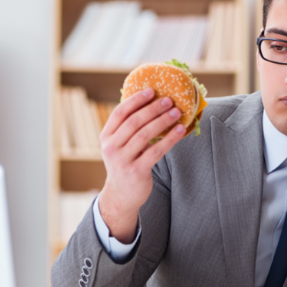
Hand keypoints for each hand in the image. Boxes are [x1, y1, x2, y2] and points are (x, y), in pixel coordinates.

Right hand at [97, 88, 184, 242]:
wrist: (122, 196)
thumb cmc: (126, 164)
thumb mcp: (120, 146)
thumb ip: (128, 129)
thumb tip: (152, 104)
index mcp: (106, 137)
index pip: (120, 113)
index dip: (135, 100)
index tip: (151, 91)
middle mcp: (111, 147)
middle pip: (134, 122)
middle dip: (153, 109)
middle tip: (169, 100)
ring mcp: (122, 160)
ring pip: (145, 135)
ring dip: (163, 121)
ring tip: (177, 112)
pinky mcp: (136, 171)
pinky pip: (156, 151)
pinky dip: (170, 139)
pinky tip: (180, 130)